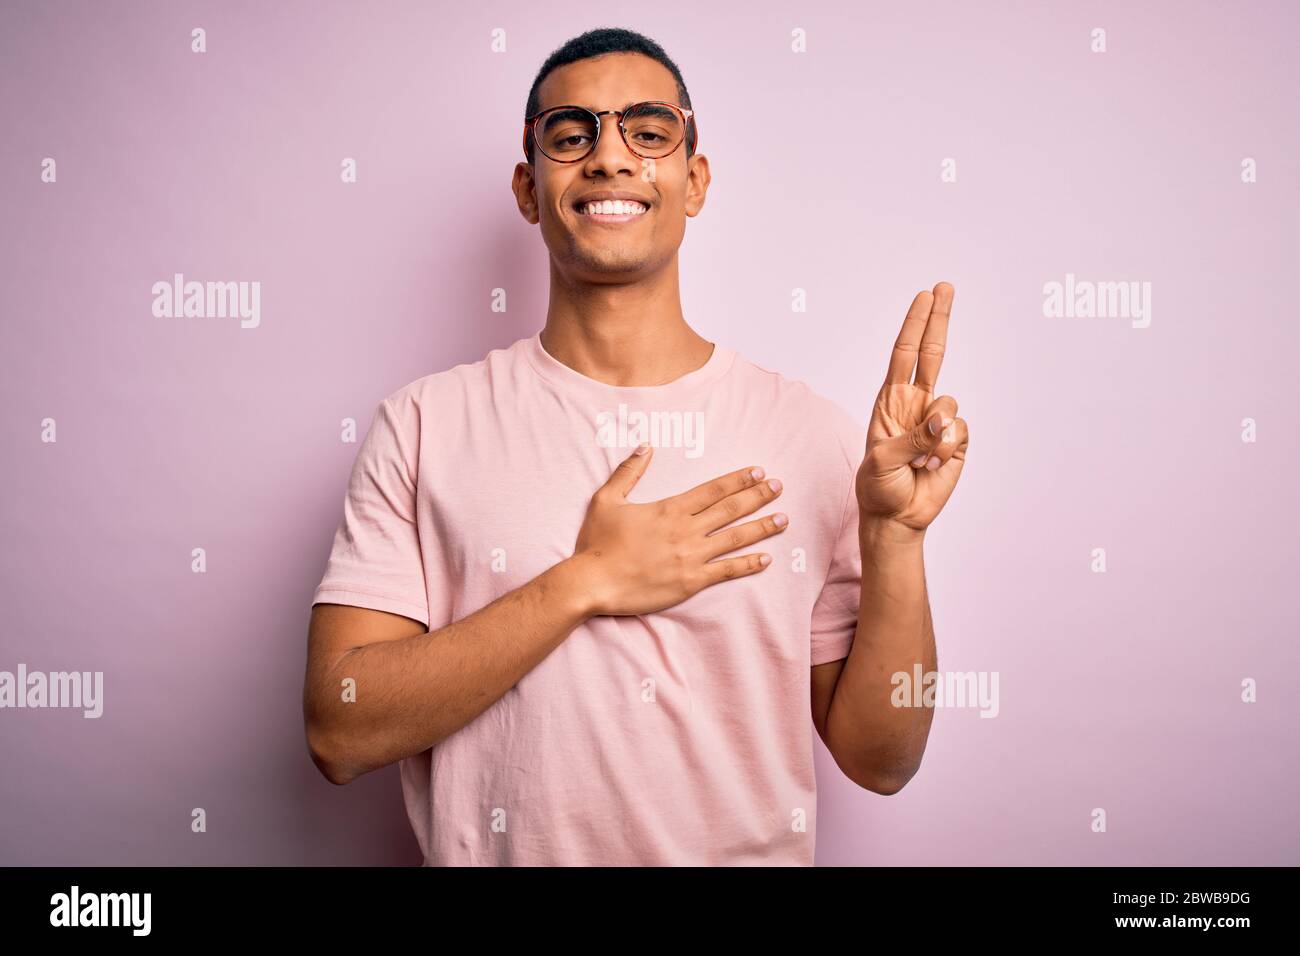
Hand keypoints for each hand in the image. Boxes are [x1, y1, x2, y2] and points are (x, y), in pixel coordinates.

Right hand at [571, 444, 787, 615]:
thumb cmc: (597, 543)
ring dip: (762, 527)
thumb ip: (629, 471)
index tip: (758, 471)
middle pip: (730, 509)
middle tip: (779, 487)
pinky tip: (766, 558)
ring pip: (735, 539)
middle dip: (758, 496)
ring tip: (783, 519)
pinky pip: (726, 571)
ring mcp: (691, 557)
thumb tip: (647, 446)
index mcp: (669, 508)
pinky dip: (748, 564)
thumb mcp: (607, 499)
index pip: (713, 489)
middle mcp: (686, 530)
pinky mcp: (690, 582)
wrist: (592, 582)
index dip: (738, 480)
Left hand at [856, 282, 969, 533]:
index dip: (915, 325)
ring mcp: (938, 422)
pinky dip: (948, 451)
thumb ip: (914, 437)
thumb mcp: (883, 461)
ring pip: (950, 405)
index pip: (904, 354)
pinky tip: (933, 466)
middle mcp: (916, 404)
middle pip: (932, 353)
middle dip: (939, 319)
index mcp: (891, 401)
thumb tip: (944, 420)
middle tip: (945, 286)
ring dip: (935, 434)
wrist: (897, 517)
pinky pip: (961, 433)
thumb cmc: (879, 487)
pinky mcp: (957, 442)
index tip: (925, 296)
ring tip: (918, 459)